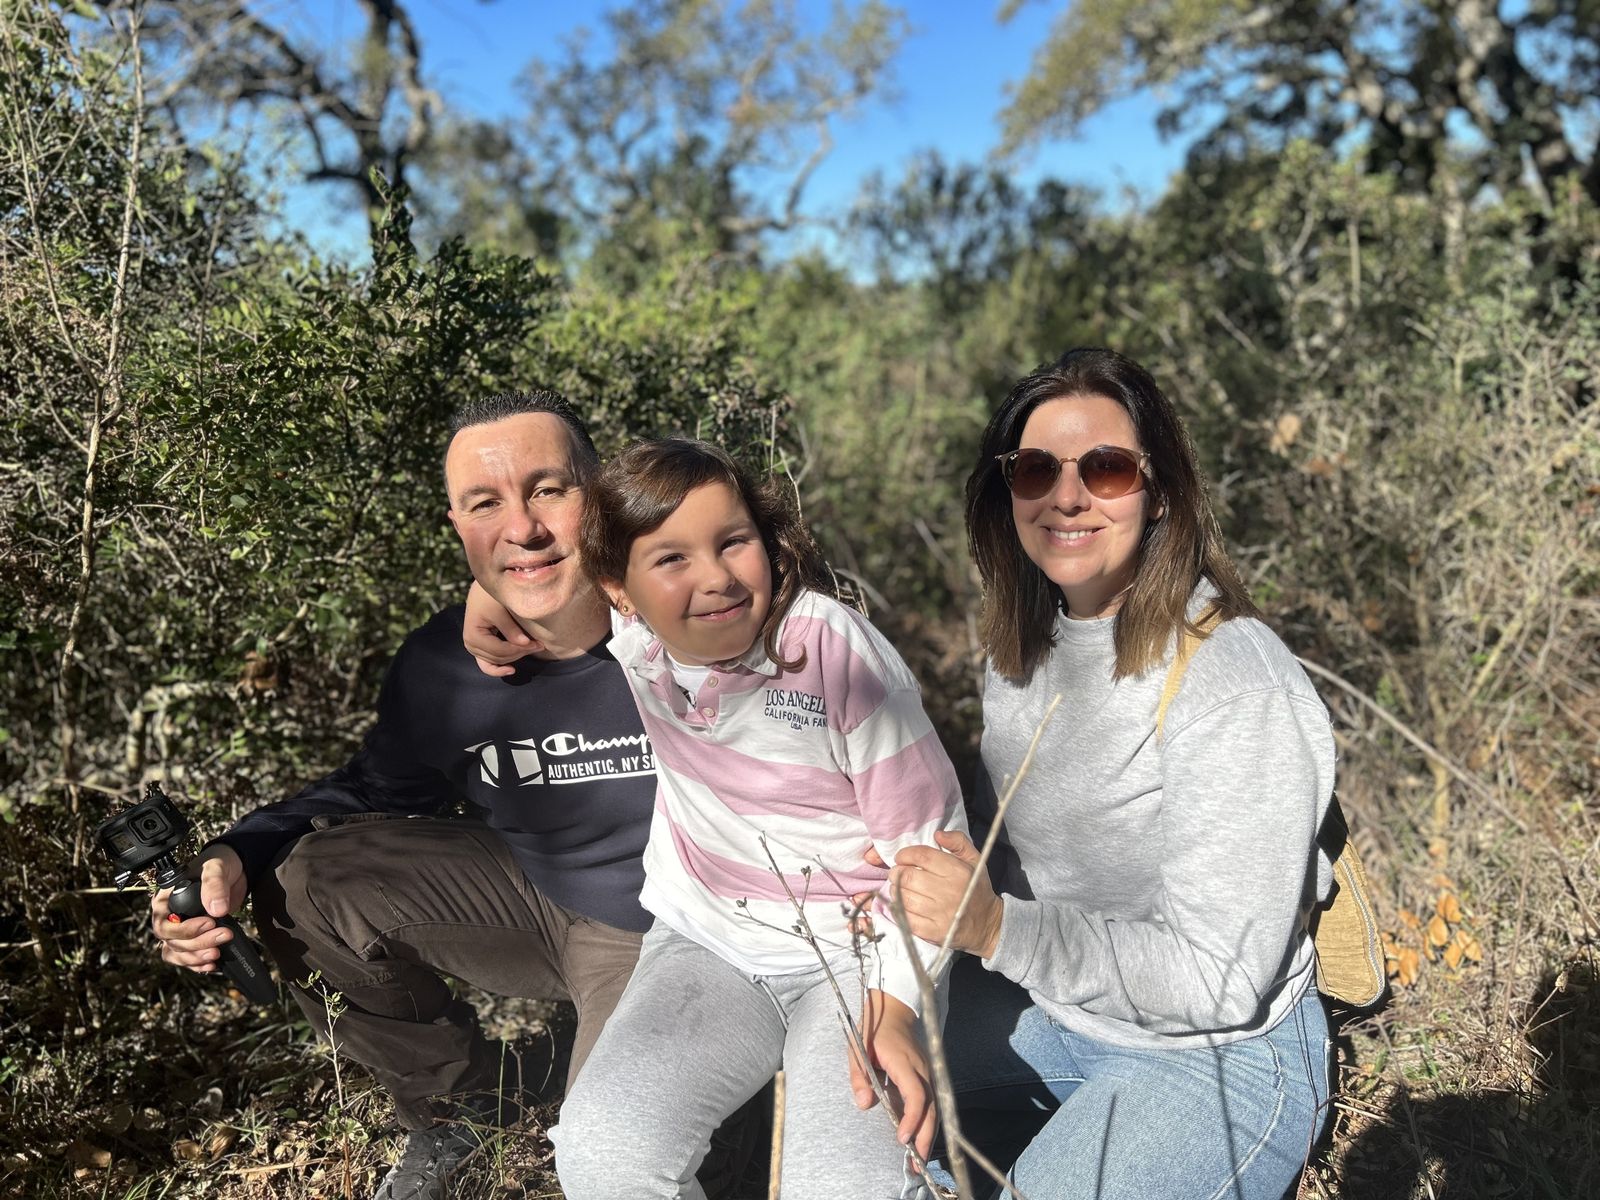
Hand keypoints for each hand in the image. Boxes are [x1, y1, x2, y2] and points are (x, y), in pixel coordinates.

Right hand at [151, 844, 246, 974]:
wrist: (235, 869)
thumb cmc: (219, 863)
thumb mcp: (216, 867)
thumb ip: (214, 884)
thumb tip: (216, 911)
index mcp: (165, 899)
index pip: (164, 923)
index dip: (185, 929)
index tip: (210, 923)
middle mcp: (168, 917)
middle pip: (172, 941)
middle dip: (197, 944)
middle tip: (224, 935)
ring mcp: (180, 929)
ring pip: (177, 953)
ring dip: (196, 957)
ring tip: (216, 954)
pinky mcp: (194, 937)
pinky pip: (187, 958)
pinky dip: (197, 964)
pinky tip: (212, 964)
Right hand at [464, 579, 540, 675]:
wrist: (483, 589)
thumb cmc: (490, 596)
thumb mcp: (500, 611)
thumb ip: (511, 629)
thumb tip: (526, 645)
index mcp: (473, 636)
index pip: (501, 650)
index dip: (520, 649)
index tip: (538, 643)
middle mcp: (470, 645)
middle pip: (500, 657)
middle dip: (521, 652)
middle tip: (540, 645)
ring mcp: (474, 648)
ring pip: (498, 661)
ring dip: (515, 657)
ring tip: (533, 649)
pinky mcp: (479, 648)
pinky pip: (487, 665)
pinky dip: (498, 669)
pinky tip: (512, 670)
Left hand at [846, 991, 936, 1162]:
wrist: (894, 1010)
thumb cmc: (873, 1030)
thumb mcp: (857, 1048)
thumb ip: (859, 1076)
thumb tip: (865, 1104)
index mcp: (905, 1062)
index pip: (915, 1095)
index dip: (911, 1118)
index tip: (902, 1139)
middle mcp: (922, 1070)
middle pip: (931, 1108)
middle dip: (924, 1137)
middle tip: (916, 1165)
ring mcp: (928, 1074)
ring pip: (935, 1109)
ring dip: (928, 1135)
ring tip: (919, 1161)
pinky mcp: (927, 1078)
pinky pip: (931, 1104)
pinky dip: (927, 1124)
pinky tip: (919, 1141)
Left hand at [870, 831, 1004, 959]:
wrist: (987, 925)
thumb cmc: (976, 889)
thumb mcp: (975, 861)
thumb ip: (958, 842)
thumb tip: (938, 834)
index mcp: (958, 872)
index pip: (922, 856)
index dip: (905, 854)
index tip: (901, 857)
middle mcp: (949, 892)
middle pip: (908, 877)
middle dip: (897, 872)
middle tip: (897, 873)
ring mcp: (940, 914)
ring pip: (903, 897)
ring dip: (896, 890)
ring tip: (900, 887)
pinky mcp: (933, 932)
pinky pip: (905, 918)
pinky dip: (899, 909)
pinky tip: (903, 904)